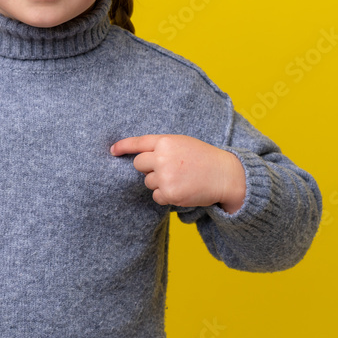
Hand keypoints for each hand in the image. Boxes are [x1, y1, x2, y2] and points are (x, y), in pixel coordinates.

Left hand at [110, 134, 246, 212]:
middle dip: (147, 168)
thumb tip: (141, 158)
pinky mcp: (169, 193)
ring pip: (147, 182)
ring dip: (159, 183)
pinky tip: (181, 189)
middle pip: (138, 164)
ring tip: (180, 179)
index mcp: (166, 141)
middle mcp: (162, 158)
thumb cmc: (203, 158)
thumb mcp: (183, 144)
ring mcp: (165, 176)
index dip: (123, 146)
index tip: (112, 150)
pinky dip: (165, 196)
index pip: (139, 143)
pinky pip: (156, 196)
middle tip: (166, 169)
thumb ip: (162, 147)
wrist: (224, 175)